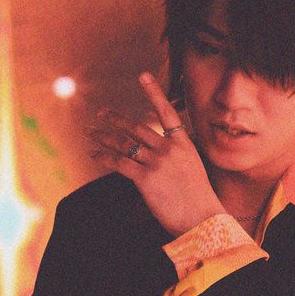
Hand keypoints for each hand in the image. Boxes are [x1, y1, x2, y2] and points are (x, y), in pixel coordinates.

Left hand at [85, 72, 226, 236]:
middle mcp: (170, 149)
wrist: (202, 219)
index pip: (167, 112)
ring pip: (125, 144)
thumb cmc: (199, 199)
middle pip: (137, 128)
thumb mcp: (192, 170)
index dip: (154, 93)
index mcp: (184, 144)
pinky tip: (94, 154)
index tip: (142, 75)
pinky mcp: (146, 179)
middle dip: (116, 120)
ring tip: (91, 132)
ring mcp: (158, 163)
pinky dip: (104, 157)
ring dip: (105, 136)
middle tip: (101, 114)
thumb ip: (175, 157)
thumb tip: (155, 153)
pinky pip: (120, 163)